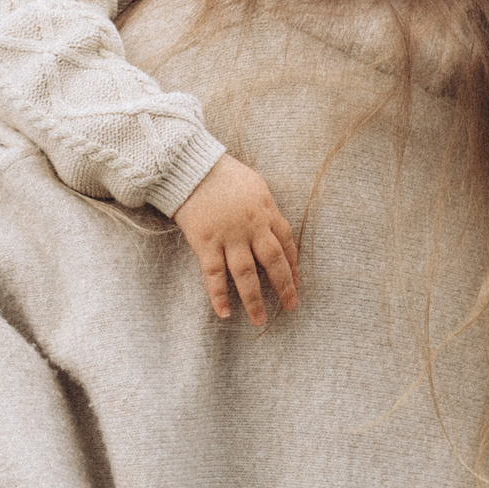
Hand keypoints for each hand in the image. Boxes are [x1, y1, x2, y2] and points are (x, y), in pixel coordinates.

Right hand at [171, 155, 301, 325]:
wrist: (191, 167)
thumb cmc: (223, 173)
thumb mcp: (255, 185)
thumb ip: (264, 209)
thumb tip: (272, 227)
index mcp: (267, 211)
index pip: (286, 244)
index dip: (293, 266)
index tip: (297, 283)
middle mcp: (252, 227)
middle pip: (273, 262)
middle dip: (284, 287)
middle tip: (291, 307)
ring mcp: (229, 236)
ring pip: (246, 273)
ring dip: (254, 299)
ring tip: (259, 320)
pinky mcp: (205, 243)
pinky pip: (214, 274)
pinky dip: (219, 295)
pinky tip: (224, 313)